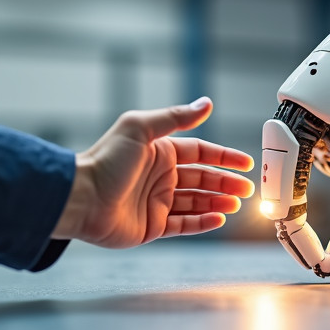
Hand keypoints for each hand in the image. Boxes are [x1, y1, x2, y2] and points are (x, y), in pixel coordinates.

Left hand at [52, 97, 254, 247]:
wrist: (81, 198)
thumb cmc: (105, 161)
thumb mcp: (141, 128)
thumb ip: (176, 117)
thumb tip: (205, 103)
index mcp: (160, 152)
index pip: (200, 152)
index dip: (224, 157)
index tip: (245, 162)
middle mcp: (160, 176)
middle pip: (202, 178)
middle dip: (226, 182)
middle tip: (248, 188)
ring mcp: (156, 202)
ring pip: (196, 202)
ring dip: (218, 201)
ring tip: (236, 203)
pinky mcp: (152, 226)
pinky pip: (184, 224)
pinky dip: (203, 222)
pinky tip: (218, 218)